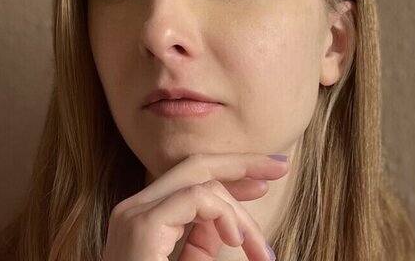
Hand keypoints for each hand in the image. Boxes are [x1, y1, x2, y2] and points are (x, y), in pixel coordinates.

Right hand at [101, 153, 288, 260]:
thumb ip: (202, 244)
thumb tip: (228, 223)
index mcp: (143, 220)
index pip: (190, 180)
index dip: (230, 175)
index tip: (265, 182)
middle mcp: (133, 211)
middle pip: (194, 166)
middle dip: (242, 163)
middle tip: (281, 167)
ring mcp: (134, 215)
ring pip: (201, 181)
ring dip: (241, 213)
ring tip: (260, 251)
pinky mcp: (142, 226)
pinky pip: (196, 198)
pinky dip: (225, 214)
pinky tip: (236, 239)